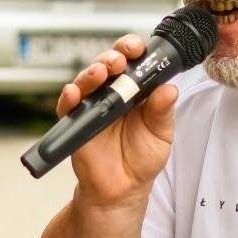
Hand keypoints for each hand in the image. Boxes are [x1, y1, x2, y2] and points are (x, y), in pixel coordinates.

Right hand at [57, 34, 179, 209]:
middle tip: (119, 60)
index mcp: (134, 90)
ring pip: (86, 79)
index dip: (132, 49)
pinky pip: (68, 105)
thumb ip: (163, 112)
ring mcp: (91, 105)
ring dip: (91, 72)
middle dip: (111, 56)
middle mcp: (111, 92)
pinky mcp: (75, 121)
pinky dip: (69, 96)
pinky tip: (74, 92)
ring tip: (100, 72)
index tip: (138, 48)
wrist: (122, 189)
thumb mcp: (160, 134)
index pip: (132, 60)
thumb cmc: (141, 158)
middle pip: (106, 63)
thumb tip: (170, 89)